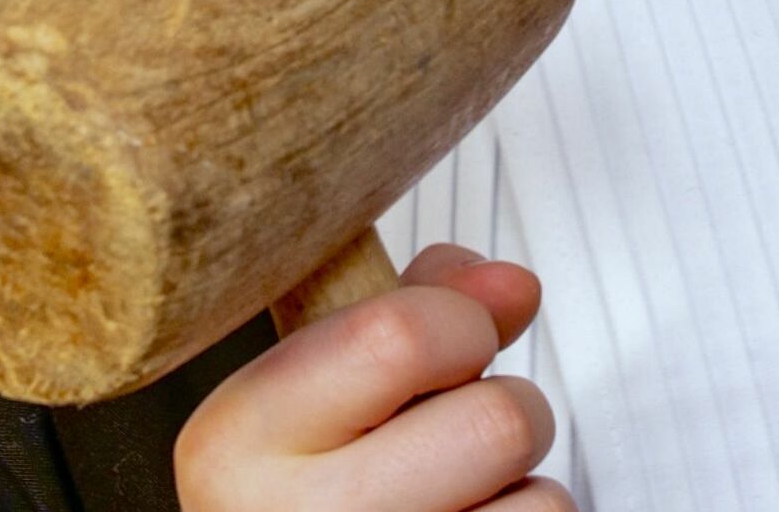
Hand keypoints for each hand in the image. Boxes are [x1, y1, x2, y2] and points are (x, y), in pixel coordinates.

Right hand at [175, 243, 570, 511]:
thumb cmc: (303, 480)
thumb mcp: (319, 386)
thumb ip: (410, 311)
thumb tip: (510, 288)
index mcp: (238, 439)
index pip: (400, 338)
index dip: (461, 323)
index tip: (450, 341)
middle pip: (495, 422)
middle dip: (503, 409)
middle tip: (455, 432)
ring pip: (539, 501)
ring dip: (519, 487)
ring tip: (456, 492)